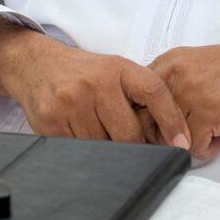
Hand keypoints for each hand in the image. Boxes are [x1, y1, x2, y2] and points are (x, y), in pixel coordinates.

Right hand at [0, 32, 191, 147]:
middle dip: (136, 146)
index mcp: (117, 68)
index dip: (171, 120)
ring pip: (105, 148)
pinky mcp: (51, 123)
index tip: (182, 144)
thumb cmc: (84, 73)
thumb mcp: (115, 71)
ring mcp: (71, 103)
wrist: (37, 65)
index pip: (153, 92)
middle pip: (129, 134)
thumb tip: (174, 138)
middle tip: (134, 147)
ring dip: (109, 151)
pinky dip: (87, 153)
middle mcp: (95, 84)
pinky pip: (80, 153)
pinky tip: (83, 137)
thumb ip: (141, 96)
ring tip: (102, 136)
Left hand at [146, 29, 219, 160]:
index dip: (143, 120)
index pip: (135, 98)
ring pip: (168, 138)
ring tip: (205, 137)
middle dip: (160, 138)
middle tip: (182, 139)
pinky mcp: (211, 112)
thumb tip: (151, 117)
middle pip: (145, 120)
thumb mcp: (198, 64)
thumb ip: (173, 84)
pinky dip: (206, 151)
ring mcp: (192, 93)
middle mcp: (175, 75)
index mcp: (169, 62)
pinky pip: (193, 148)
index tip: (157, 131)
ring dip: (185, 146)